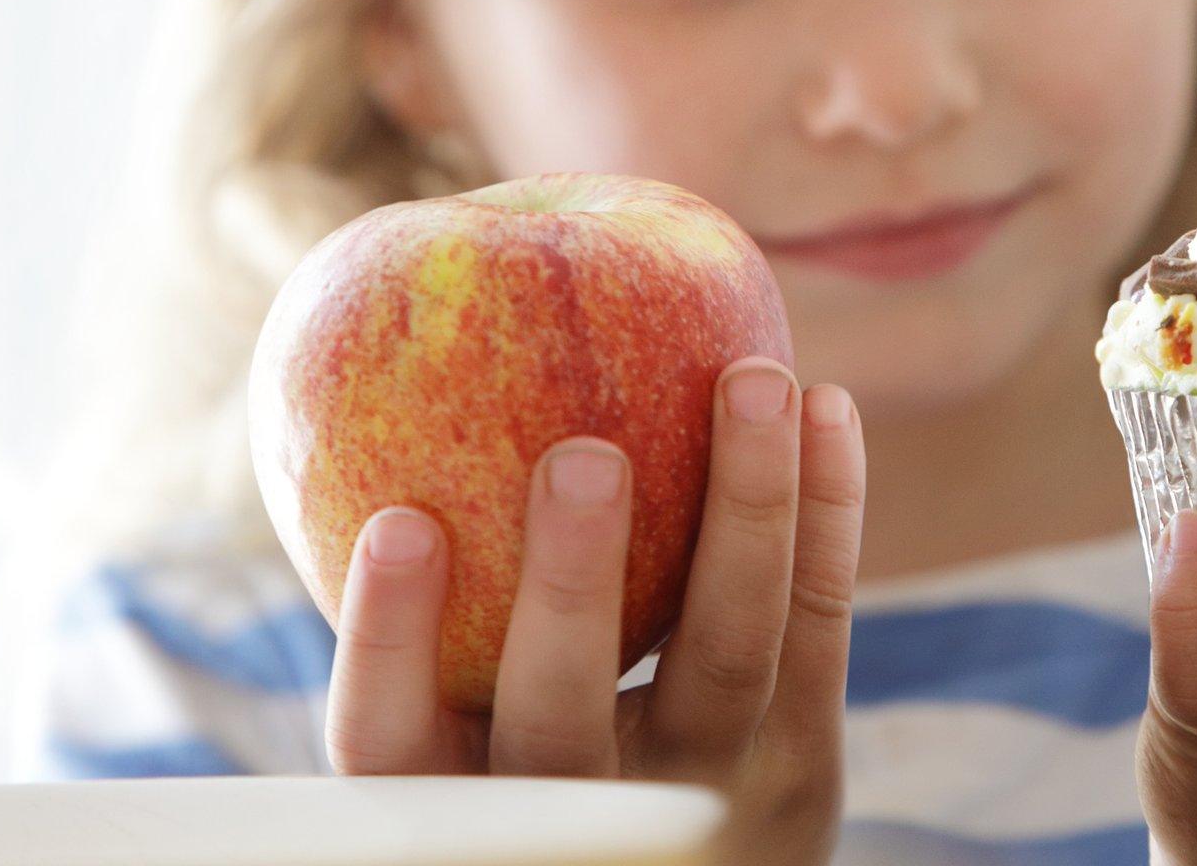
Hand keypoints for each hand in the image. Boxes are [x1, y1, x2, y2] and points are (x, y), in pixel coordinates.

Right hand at [322, 357, 865, 865]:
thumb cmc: (539, 750)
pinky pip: (817, 620)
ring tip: (747, 381)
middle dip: (571, 587)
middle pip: (564, 718)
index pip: (392, 742)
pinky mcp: (805, 757)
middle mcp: (586, 814)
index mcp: (466, 800)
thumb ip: (428, 612)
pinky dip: (826, 510)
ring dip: (745, 508)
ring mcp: (711, 791)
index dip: (389, 637)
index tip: (399, 521)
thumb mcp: (465, 725)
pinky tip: (824, 406)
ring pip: (727, 653)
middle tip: (579, 460)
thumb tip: (370, 405)